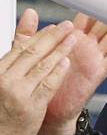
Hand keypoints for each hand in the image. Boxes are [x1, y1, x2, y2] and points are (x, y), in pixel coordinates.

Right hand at [0, 9, 75, 134]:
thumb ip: (12, 60)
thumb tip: (20, 35)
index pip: (20, 49)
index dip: (38, 35)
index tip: (52, 27)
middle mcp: (4, 81)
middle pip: (32, 53)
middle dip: (52, 37)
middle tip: (67, 26)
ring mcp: (18, 94)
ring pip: (42, 66)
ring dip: (60, 50)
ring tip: (73, 39)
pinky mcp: (31, 108)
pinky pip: (48, 85)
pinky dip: (58, 72)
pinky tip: (66, 62)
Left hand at [37, 13, 106, 134]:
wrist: (45, 111)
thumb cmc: (40, 82)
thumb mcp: (30, 54)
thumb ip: (28, 34)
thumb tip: (29, 12)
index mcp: (71, 39)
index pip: (86, 17)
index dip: (94, 6)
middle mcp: (86, 47)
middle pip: (104, 25)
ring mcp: (96, 58)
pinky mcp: (100, 71)